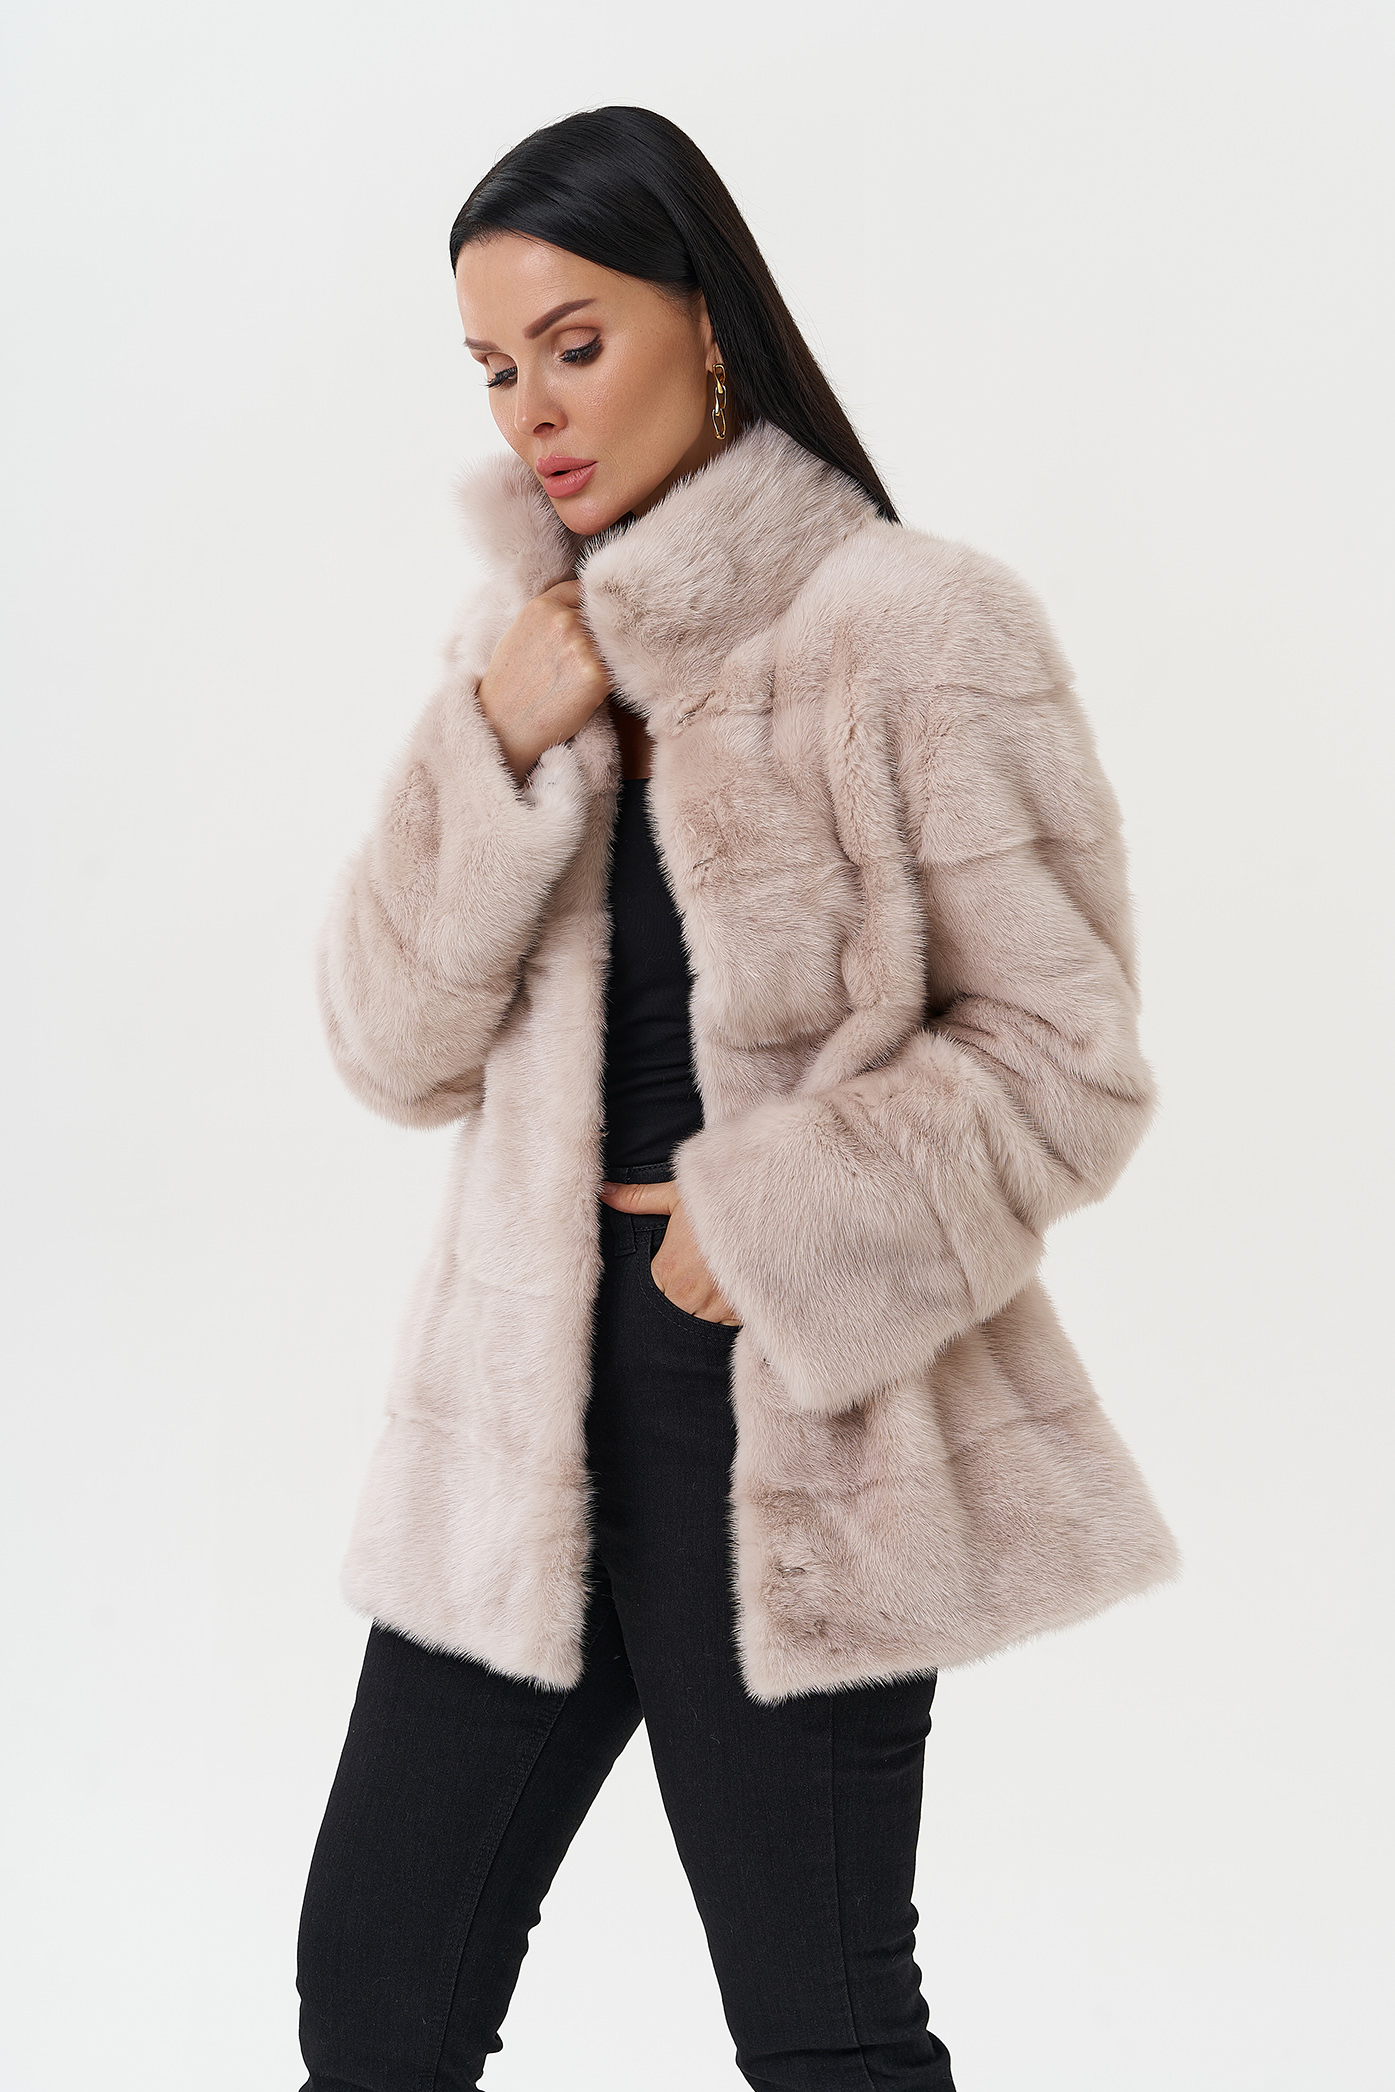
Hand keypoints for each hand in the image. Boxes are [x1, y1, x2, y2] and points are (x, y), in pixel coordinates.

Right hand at [478, 581, 612, 785]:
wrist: (504, 728)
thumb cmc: (510, 686)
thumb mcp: (519, 635)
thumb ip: (549, 617)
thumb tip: (582, 607)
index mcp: (541, 606)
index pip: (582, 589)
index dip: (589, 606)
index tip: (592, 620)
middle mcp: (562, 620)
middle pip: (601, 615)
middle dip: (600, 633)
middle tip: (591, 657)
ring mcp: (581, 646)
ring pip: (613, 642)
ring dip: (610, 657)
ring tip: (589, 677)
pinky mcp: (597, 675)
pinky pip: (621, 668)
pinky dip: (616, 678)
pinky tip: (598, 690)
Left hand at [598, 1180, 741, 1326]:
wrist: (767, 1207)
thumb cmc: (720, 1200)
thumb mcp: (676, 1195)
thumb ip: (638, 1199)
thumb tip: (604, 1191)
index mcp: (668, 1269)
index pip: (655, 1290)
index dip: (667, 1280)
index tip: (682, 1266)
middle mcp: (687, 1295)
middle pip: (675, 1312)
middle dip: (684, 1299)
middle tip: (699, 1277)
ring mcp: (715, 1308)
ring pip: (699, 1324)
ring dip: (705, 1311)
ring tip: (714, 1288)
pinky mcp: (742, 1313)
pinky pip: (726, 1329)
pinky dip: (728, 1318)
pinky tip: (731, 1298)